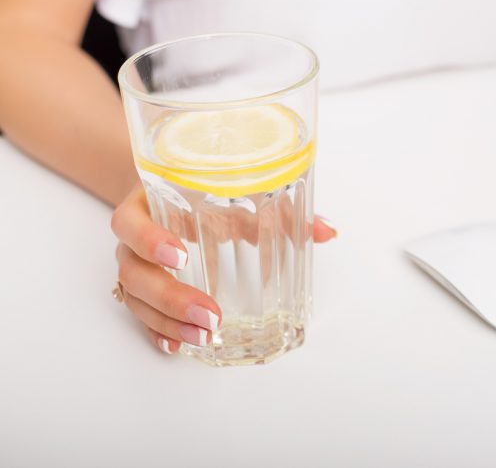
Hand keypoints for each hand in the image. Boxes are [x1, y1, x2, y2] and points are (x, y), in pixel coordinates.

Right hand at [111, 187, 337, 354]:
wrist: (170, 187)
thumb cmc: (204, 190)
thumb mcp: (237, 191)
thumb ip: (282, 210)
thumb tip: (327, 230)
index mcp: (147, 203)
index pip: (130, 222)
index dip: (149, 240)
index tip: (181, 255)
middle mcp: (133, 238)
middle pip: (133, 271)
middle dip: (170, 298)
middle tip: (210, 314)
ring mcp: (134, 265)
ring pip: (135, 298)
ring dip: (167, 321)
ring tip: (203, 337)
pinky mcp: (142, 288)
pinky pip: (140, 315)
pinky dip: (158, 331)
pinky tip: (178, 345)